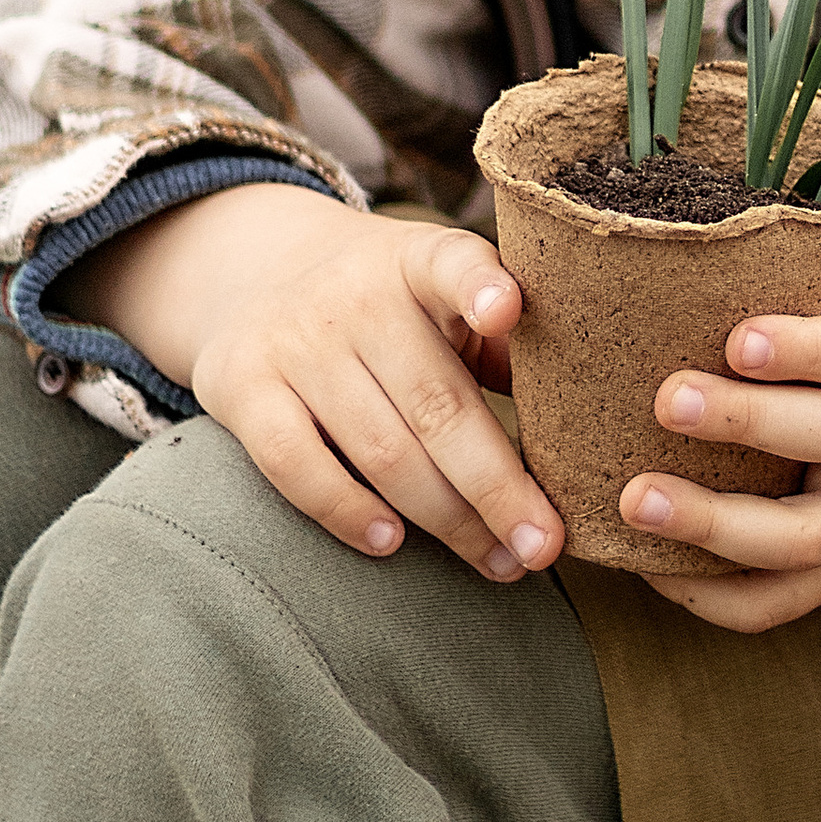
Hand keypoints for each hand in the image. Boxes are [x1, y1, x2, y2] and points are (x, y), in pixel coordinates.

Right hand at [65, 182, 563, 577]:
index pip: (453, 263)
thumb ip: (503, 345)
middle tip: (545, 547)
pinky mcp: (240, 384)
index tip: (508, 312)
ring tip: (497, 561)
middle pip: (436, 404)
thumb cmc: (390, 305)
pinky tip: (392, 541)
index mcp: (422, 261)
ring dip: (446, 518)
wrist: (258, 270)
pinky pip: (296, 464)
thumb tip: (580, 429)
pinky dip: (345, 510)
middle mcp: (357, 294)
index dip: (480, 285)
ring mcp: (294, 339)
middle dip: (498, 487)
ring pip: (379, 447)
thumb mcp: (442, 297)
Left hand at [616, 265, 820, 634]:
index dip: (809, 347)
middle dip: (746, 423)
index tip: (741, 336)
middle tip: (667, 398)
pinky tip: (649, 562)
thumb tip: (711, 228)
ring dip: (712, 524)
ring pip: (799, 539)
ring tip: (636, 497)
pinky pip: (778, 605)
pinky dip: (711, 596)